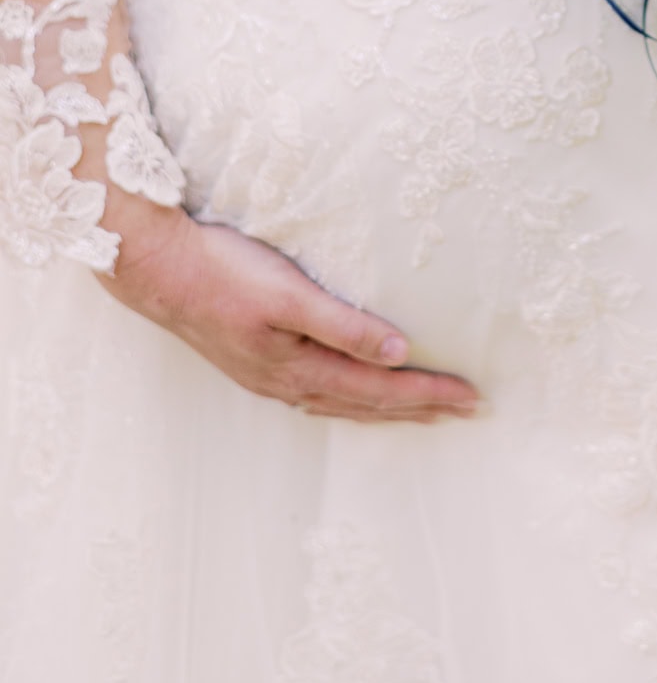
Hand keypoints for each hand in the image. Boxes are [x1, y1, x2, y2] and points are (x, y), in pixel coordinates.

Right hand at [100, 210, 479, 423]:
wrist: (159, 270)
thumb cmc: (225, 273)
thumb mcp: (289, 295)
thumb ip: (344, 325)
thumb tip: (398, 352)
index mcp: (301, 369)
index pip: (381, 389)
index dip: (429, 393)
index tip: (472, 397)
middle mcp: (289, 383)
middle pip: (368, 404)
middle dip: (420, 408)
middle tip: (468, 410)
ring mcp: (271, 377)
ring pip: (344, 404)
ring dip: (387, 409)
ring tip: (424, 412)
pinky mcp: (258, 363)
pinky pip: (319, 394)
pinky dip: (350, 401)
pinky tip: (352, 397)